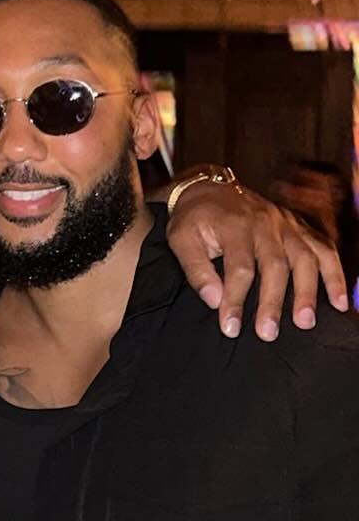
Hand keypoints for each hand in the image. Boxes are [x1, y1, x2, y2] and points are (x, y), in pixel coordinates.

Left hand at [165, 174, 348, 341]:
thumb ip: (196, 270)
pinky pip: (324, 250)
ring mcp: (286, 225)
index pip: (239, 268)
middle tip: (268, 333)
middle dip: (273, 302)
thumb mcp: (181, 239)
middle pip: (275, 266)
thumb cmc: (194, 217)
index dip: (235, 300)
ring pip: (304, 258)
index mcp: (235, 226)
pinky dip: (335, 275)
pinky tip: (338, 302)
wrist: (210, 186)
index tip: (230, 328)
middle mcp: (265, 224)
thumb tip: (213, 301)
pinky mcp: (299, 228)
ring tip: (305, 322)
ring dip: (308, 292)